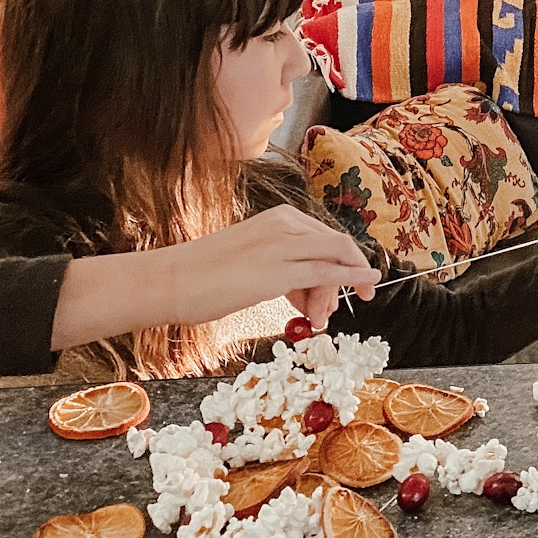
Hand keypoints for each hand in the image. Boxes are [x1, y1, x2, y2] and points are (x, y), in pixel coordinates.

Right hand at [168, 205, 382, 327]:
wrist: (170, 280)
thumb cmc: (205, 275)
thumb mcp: (253, 261)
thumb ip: (284, 269)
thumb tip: (310, 292)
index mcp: (279, 217)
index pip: (325, 237)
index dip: (340, 263)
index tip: (340, 290)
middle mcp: (285, 224)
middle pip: (336, 246)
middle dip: (346, 276)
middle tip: (333, 311)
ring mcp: (283, 246)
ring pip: (335, 258)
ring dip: (338, 290)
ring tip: (317, 319)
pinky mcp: (277, 271)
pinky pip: (327, 272)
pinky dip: (352, 277)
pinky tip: (366, 283)